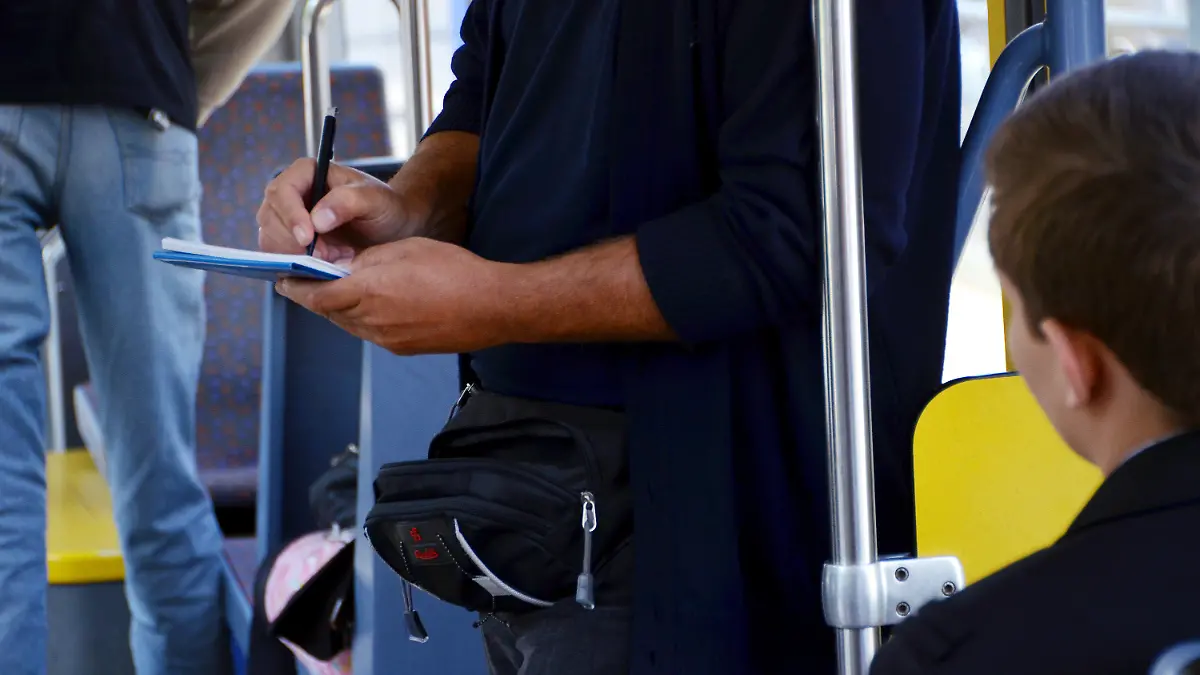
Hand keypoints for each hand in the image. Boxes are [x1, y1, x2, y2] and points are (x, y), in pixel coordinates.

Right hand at [256, 159, 416, 263]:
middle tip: (323, 257)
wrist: (390, 227)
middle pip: (270, 217)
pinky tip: (323, 266)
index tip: (308, 238)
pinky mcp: (289, 243)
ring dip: (294, 256)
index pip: (282, 191)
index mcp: (306, 173)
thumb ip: (348, 202)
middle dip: (292, 242)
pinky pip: (278, 257)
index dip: (290, 216)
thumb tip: (317, 220)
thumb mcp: (375, 200)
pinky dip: (295, 266)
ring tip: (330, 259)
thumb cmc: (384, 206)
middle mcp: (289, 194)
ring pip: (269, 239)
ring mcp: (286, 219)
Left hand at [275, 238, 514, 355]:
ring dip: (340, 307)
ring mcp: (387, 339)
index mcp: (368, 292)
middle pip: (329, 311)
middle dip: (316, 296)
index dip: (295, 288)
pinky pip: (371, 332)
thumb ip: (368, 260)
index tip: (283, 279)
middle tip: (307, 281)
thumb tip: (349, 268)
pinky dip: (363, 317)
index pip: (315, 295)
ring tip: (340, 290)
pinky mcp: (402, 347)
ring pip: (349, 323)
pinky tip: (374, 303)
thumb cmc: (453, 271)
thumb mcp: (404, 250)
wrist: (492, 306)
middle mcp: (372, 321)